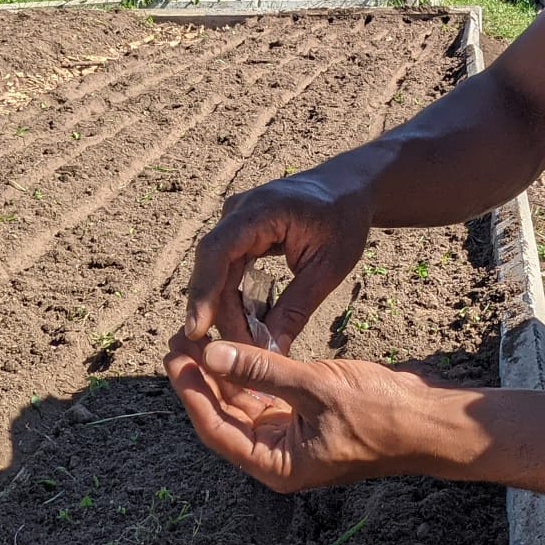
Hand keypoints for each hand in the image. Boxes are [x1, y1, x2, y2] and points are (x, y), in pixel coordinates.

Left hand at [163, 332, 429, 492]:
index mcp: (277, 463)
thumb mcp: (319, 388)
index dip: (192, 393)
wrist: (428, 420)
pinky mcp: (303, 412)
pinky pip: (265, 391)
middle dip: (201, 378)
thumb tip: (213, 356)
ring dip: (222, 371)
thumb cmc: (383, 416)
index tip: (175, 358)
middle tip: (179, 340)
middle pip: (224, 414)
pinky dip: (250, 368)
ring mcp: (290, 433)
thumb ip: (265, 371)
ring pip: (243, 400)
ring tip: (198, 336)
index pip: (217, 429)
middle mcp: (278, 453)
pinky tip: (233, 342)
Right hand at [184, 169, 371, 353]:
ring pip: (218, 273)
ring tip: (246, 344)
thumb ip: (297, 308)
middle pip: (213, 267)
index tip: (197, 329)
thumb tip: (273, 352)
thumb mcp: (328, 268)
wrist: (348, 190)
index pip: (217, 251)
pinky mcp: (239, 233)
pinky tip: (248, 325)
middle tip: (235, 354)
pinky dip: (236, 298)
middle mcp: (239, 211)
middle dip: (220, 313)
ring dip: (228, 310)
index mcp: (261, 210)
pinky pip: (228, 269)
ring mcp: (235, 220)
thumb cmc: (343, 221)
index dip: (204, 291)